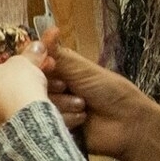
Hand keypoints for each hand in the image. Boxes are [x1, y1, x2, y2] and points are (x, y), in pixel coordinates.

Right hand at [42, 40, 155, 160]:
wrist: (128, 123)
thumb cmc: (109, 90)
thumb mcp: (81, 68)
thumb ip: (58, 54)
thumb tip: (47, 30)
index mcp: (58, 71)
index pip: (33, 65)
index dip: (38, 66)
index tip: (48, 67)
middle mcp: (52, 90)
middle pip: (31, 87)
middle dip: (52, 88)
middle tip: (68, 88)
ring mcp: (53, 110)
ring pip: (38, 106)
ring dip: (62, 105)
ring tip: (82, 106)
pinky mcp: (54, 129)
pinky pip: (45, 125)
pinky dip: (65, 120)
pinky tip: (81, 119)